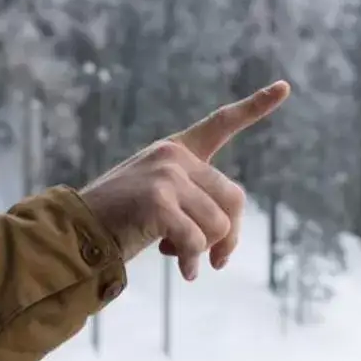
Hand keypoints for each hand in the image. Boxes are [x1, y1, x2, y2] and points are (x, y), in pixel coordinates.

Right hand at [77, 81, 290, 278]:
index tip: (285, 88)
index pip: (221, 123)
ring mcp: (166, 176)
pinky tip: (183, 272)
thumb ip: (195, 205)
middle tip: (216, 261)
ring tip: (179, 257)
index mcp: (176, 151)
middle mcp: (174, 156)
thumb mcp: (161, 201)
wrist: (76, 230)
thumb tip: (223, 247)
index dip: (255, 106)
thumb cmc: (119, 220)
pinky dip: (191, 261)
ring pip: (219, 224)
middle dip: (229, 236)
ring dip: (204, 251)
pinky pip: (196, 240)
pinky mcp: (157, 201)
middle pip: (234, 199)